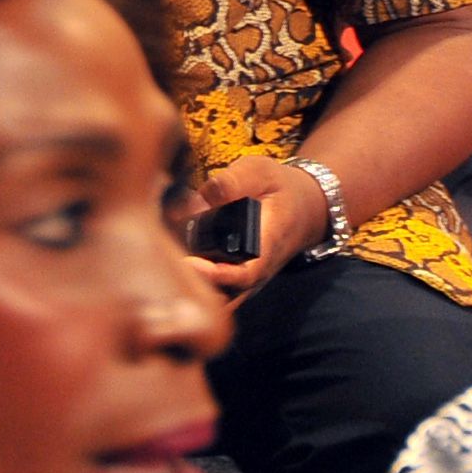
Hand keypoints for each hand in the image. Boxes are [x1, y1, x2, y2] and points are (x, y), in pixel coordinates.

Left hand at [178, 155, 329, 300]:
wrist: (305, 207)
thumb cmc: (279, 187)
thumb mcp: (260, 173)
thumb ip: (230, 183)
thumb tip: (197, 198)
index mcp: (267, 246)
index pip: (245, 275)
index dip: (217, 276)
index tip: (189, 263)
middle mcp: (258, 270)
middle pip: (227, 296)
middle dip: (196, 287)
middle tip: (166, 263)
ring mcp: (249, 277)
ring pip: (221, 298)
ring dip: (194, 288)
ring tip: (166, 262)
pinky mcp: (238, 276)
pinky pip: (218, 291)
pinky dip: (197, 284)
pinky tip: (172, 259)